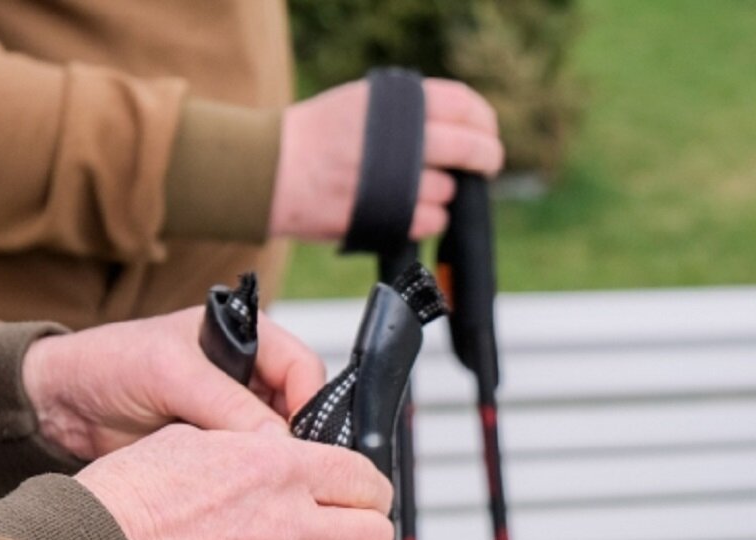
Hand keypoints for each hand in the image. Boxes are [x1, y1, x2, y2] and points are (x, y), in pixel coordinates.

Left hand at [21, 307, 325, 459]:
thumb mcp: (170, 373)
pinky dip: (246, 484)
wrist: (59, 406)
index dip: (309, 404)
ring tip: (261, 488)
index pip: (303, 369)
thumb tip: (279, 442)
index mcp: (248, 339)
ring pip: (276, 446)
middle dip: (294, 442)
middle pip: (298, 411)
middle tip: (287, 473)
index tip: (304, 442)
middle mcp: (247, 377)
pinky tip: (239, 498)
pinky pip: (247, 470)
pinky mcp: (215, 452)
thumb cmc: (108, 363)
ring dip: (270, 466)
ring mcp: (232, 416)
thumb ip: (226, 403)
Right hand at [75, 425, 393, 539]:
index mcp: (281, 469)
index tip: (356, 492)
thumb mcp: (198, 439)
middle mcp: (294, 524)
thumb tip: (281, 455)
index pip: (366, 478)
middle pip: (375, 536)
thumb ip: (256, 450)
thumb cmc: (132, 498)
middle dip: (363, 529)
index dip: (366, 485)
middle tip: (341, 527)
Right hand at [268, 78, 504, 240]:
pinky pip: (430, 221)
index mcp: (396, 103)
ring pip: (448, 191)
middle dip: (487, 159)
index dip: (484, 122)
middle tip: (486, 166)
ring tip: (419, 190)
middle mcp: (400, 138)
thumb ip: (408, 112)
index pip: (464, 105)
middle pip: (470, 148)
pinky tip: (411, 211)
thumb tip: (460, 129)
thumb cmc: (314, 137)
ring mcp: (393, 179)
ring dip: (444, 194)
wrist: (268, 170)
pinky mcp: (385, 216)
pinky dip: (428, 219)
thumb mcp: (361, 103)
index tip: (487, 134)